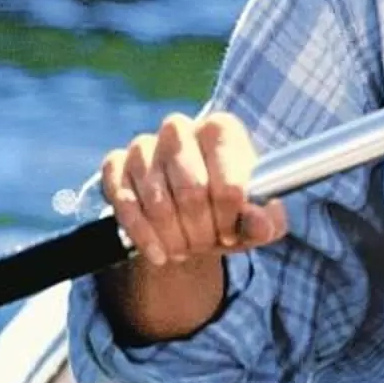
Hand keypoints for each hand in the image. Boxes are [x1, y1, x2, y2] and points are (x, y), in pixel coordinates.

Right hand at [99, 111, 287, 340]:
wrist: (187, 213)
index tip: (232, 233)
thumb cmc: (227, 210)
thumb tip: (261, 222)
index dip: (230, 219)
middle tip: (206, 244)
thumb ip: (268, 220)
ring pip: (157, 202)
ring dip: (173, 238)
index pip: (229, 183)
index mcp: (220, 129)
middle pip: (191, 192)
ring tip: (186, 248)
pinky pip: (124, 203)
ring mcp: (143, 145)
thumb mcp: (255, 218)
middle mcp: (179, 129)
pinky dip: (142, 235)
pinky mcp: (115, 165)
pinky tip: (158, 253)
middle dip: (201, 231)